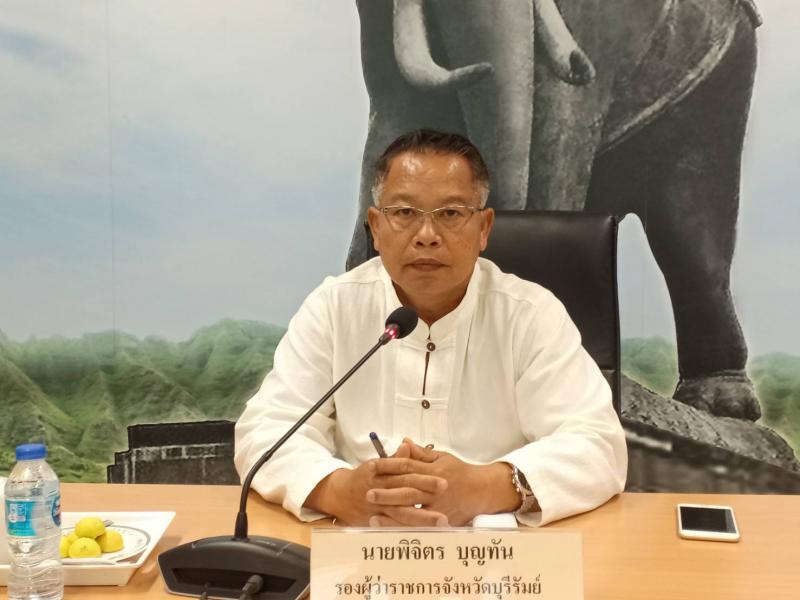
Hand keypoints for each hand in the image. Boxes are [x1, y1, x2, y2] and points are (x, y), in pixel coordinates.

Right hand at [304, 441, 447, 525]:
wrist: (339, 494)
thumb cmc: (364, 477)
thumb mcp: (378, 464)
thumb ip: (395, 458)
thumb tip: (407, 444)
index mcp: (380, 470)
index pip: (404, 470)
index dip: (424, 475)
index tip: (444, 480)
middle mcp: (378, 487)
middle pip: (405, 490)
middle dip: (426, 492)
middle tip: (446, 493)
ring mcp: (377, 506)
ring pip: (401, 512)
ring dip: (422, 517)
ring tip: (443, 521)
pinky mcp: (374, 520)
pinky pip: (393, 526)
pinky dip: (408, 530)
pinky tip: (424, 534)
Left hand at [368, 438, 519, 525]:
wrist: (483, 490)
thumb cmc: (461, 472)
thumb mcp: (442, 458)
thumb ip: (421, 453)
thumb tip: (403, 442)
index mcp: (433, 470)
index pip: (407, 467)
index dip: (388, 466)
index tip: (371, 467)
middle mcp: (435, 489)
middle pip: (407, 491)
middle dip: (386, 493)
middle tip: (368, 494)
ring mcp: (439, 507)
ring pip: (413, 512)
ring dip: (392, 515)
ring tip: (373, 517)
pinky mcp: (442, 521)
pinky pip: (421, 527)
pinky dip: (406, 530)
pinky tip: (393, 532)